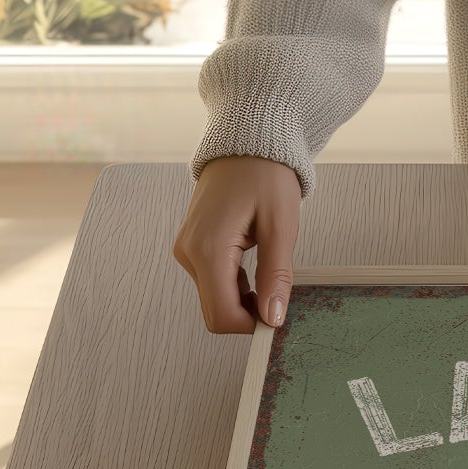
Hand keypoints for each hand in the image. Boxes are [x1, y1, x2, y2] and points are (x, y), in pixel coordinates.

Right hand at [173, 156, 301, 333]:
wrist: (246, 143)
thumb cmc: (266, 176)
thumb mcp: (281, 228)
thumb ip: (275, 277)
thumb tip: (272, 318)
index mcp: (208, 250)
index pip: (223, 316)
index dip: (251, 326)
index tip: (277, 317)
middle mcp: (189, 253)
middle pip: (216, 312)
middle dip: (247, 314)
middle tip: (277, 293)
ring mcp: (186, 250)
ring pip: (215, 300)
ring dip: (243, 299)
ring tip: (267, 270)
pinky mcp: (191, 247)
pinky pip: (213, 283)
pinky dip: (236, 286)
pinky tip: (254, 266)